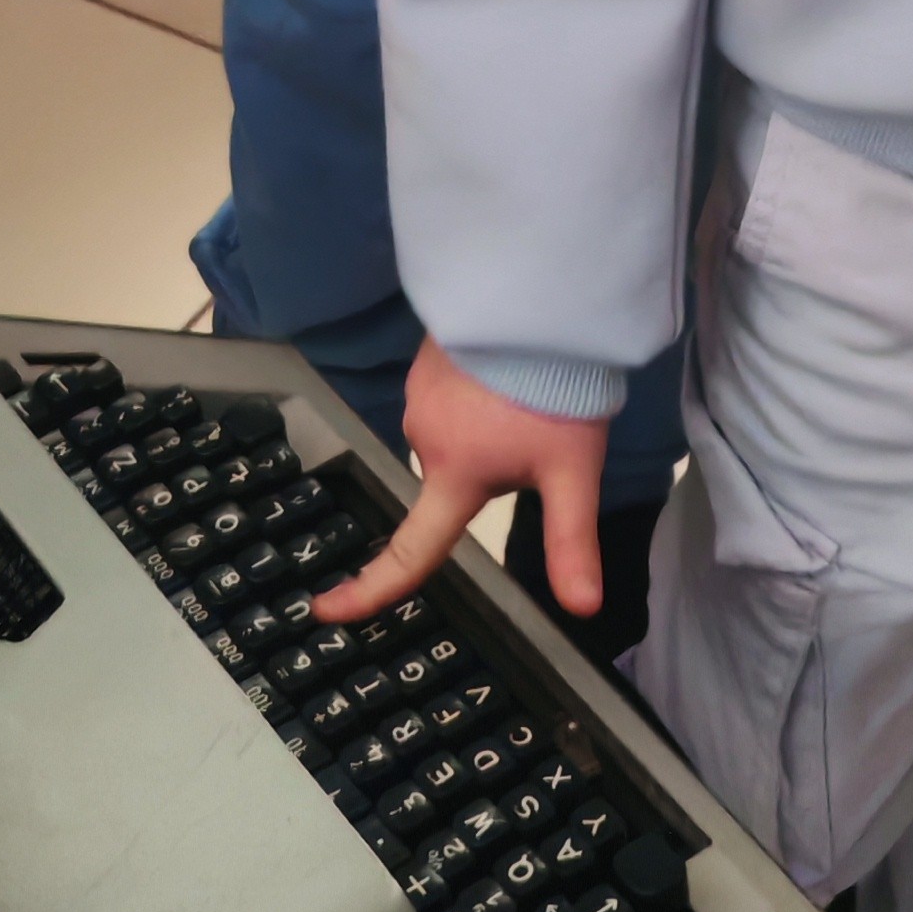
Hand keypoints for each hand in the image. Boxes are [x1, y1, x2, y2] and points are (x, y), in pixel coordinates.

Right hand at [312, 338, 611, 625]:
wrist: (538, 301)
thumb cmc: (553, 392)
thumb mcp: (573, 472)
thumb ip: (571, 540)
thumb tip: (584, 608)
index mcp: (453, 477)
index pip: (411, 550)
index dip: (370, 589)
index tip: (328, 611)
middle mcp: (422, 439)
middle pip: (450, 479)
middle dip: (487, 470)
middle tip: (538, 437)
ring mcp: (418, 394)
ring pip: (451, 436)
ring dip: (482, 430)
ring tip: (527, 397)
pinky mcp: (426, 360)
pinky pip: (447, 395)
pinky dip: (472, 396)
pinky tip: (505, 373)